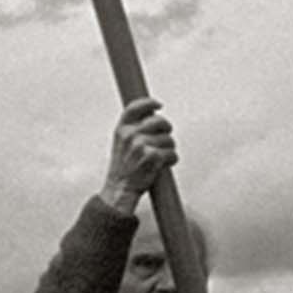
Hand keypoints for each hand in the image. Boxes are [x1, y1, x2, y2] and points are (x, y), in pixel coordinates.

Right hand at [100, 98, 176, 212]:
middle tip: (163, 139)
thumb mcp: (120, 144)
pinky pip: (173, 153)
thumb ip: (133, 129)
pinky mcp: (153, 157)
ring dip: (169, 148)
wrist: (119, 189)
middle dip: (166, 130)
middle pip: (159, 121)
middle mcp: (130, 135)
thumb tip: (152, 115)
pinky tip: (163, 165)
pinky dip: (172, 160)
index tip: (158, 105)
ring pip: (169, 139)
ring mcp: (141, 146)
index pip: (135, 108)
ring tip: (159, 157)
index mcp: (121, 130)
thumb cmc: (122, 168)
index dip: (149, 103)